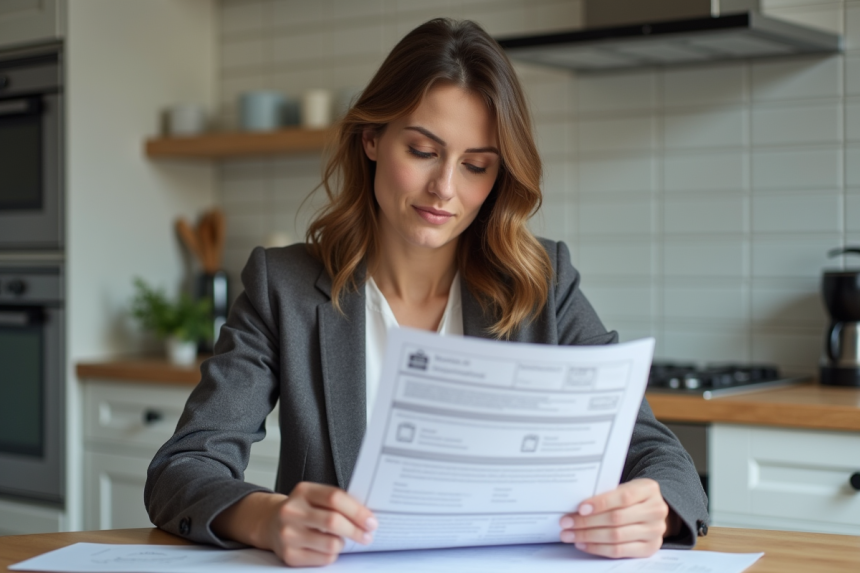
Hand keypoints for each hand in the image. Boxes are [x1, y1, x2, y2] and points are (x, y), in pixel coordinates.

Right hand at [212, 483, 376, 566]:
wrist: (271, 523)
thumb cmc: (303, 509)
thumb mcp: (315, 496)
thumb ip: (337, 502)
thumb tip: (368, 516)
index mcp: (303, 491)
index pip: (334, 498)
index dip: (357, 511)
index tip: (371, 521)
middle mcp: (292, 511)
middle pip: (333, 522)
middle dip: (356, 530)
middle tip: (367, 535)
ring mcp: (288, 534)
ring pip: (331, 544)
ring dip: (343, 543)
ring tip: (343, 540)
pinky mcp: (289, 555)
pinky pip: (323, 559)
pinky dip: (332, 555)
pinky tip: (328, 548)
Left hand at [559, 478, 675, 558]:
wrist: (652, 511)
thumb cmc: (631, 496)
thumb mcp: (624, 487)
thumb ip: (606, 493)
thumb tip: (575, 505)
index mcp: (649, 489)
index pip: (624, 497)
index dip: (601, 503)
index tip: (580, 508)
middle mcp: (656, 511)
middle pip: (617, 519)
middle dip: (587, 522)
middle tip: (566, 522)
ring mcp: (655, 532)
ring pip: (616, 537)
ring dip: (588, 537)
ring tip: (570, 535)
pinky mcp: (649, 549)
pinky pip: (619, 551)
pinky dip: (597, 548)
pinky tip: (583, 544)